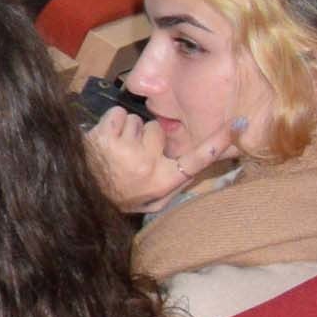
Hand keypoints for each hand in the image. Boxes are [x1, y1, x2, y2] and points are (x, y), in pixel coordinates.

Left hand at [81, 100, 235, 211]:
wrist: (80, 194)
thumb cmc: (120, 196)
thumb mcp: (153, 201)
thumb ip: (177, 182)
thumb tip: (208, 162)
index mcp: (164, 180)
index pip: (197, 161)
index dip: (218, 143)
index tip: (237, 126)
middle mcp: (148, 165)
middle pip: (159, 131)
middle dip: (146, 136)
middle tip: (132, 154)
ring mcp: (126, 150)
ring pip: (137, 121)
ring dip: (127, 131)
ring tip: (115, 149)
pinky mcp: (104, 137)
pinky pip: (117, 114)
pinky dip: (111, 122)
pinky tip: (105, 139)